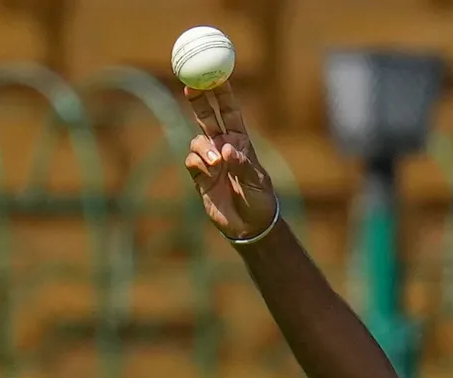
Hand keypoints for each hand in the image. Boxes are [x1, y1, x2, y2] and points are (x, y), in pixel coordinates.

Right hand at [182, 83, 277, 239]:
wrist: (250, 227)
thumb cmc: (260, 201)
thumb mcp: (256, 182)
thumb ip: (242, 164)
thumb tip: (226, 149)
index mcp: (241, 142)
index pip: (230, 112)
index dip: (222, 94)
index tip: (217, 75)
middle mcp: (223, 147)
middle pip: (207, 117)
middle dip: (200, 100)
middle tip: (192, 85)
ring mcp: (211, 161)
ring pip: (197, 141)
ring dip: (204, 149)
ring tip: (217, 163)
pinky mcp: (200, 177)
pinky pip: (192, 161)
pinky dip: (198, 163)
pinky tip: (208, 173)